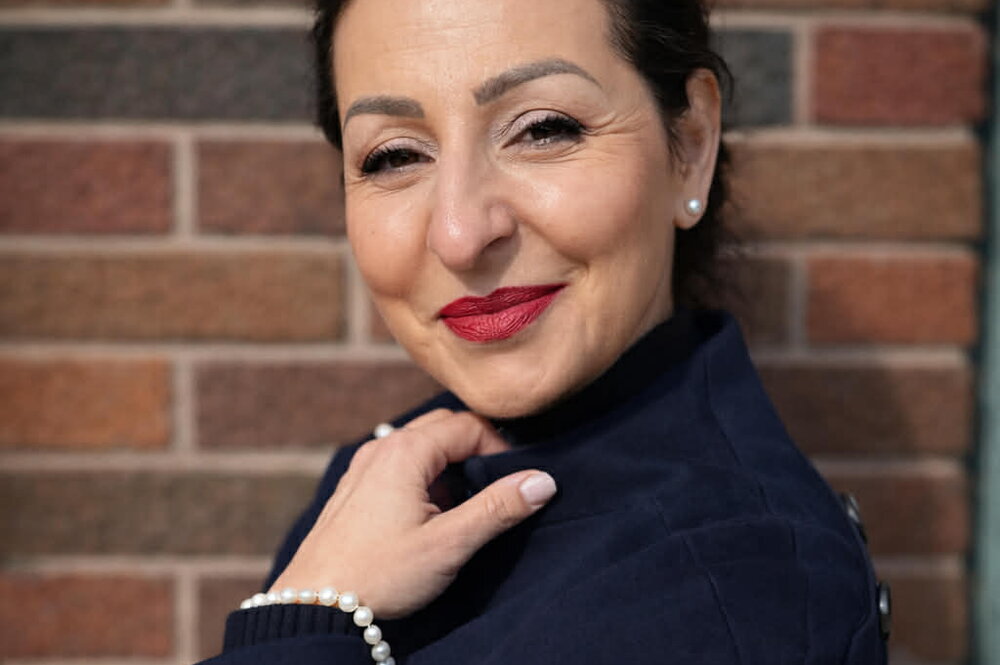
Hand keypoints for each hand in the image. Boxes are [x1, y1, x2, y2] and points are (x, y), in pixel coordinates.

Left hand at [269, 409, 557, 618]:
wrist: (313, 605)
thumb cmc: (380, 574)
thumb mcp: (449, 543)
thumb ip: (498, 508)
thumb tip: (543, 480)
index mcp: (405, 451)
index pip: (469, 425)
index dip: (499, 449)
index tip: (515, 482)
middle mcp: (381, 447)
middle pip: (444, 426)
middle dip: (476, 449)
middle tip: (496, 488)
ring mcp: (364, 466)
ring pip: (421, 445)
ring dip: (450, 465)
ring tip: (465, 507)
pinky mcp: (355, 488)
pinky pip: (400, 464)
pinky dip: (425, 477)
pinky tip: (430, 516)